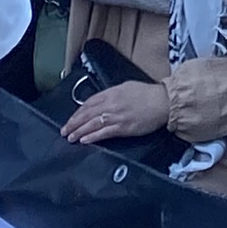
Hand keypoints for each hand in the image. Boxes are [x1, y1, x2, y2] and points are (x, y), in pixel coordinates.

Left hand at [58, 76, 175, 146]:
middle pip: (87, 114)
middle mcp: (111, 104)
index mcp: (111, 93)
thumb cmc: (146, 93)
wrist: (162, 102)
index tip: (71, 119)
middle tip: (64, 130)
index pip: (88, 102)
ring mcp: (117, 116)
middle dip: (74, 123)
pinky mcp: (124, 128)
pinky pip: (104, 133)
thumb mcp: (126, 87)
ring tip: (70, 137)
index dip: (77, 112)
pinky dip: (92, 137)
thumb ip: (111, 94)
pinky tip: (84, 140)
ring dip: (79, 131)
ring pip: (92, 124)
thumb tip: (100, 102)